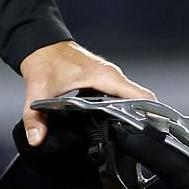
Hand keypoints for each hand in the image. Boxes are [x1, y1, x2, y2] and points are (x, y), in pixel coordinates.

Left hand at [18, 40, 152, 145]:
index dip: (152, 115)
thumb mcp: (39, 87)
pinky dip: (121, 111)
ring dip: (133, 116)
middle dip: (145, 121)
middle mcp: (112, 77)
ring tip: (132, 140)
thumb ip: (35, 116)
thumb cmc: (44, 58)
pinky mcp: (101, 82)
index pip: (142, 96)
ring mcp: (108, 79)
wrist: (39, 43)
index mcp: (106, 77)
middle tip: (142, 144)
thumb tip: (37, 137)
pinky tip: (113, 127)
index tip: (154, 135)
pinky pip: (119, 98)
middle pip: (140, 101)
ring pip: (130, 99)